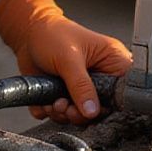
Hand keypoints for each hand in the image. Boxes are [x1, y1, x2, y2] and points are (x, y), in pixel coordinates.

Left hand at [0, 0, 131, 124]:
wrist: (28, 34)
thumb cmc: (52, 35)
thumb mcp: (69, 59)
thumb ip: (81, 86)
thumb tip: (92, 111)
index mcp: (112, 61)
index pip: (123, 91)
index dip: (109, 104)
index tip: (90, 108)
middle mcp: (101, 77)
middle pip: (101, 109)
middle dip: (80, 112)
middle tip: (65, 106)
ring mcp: (83, 89)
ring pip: (81, 116)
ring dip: (63, 113)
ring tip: (53, 101)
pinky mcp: (66, 96)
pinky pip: (62, 115)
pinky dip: (51, 112)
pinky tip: (45, 100)